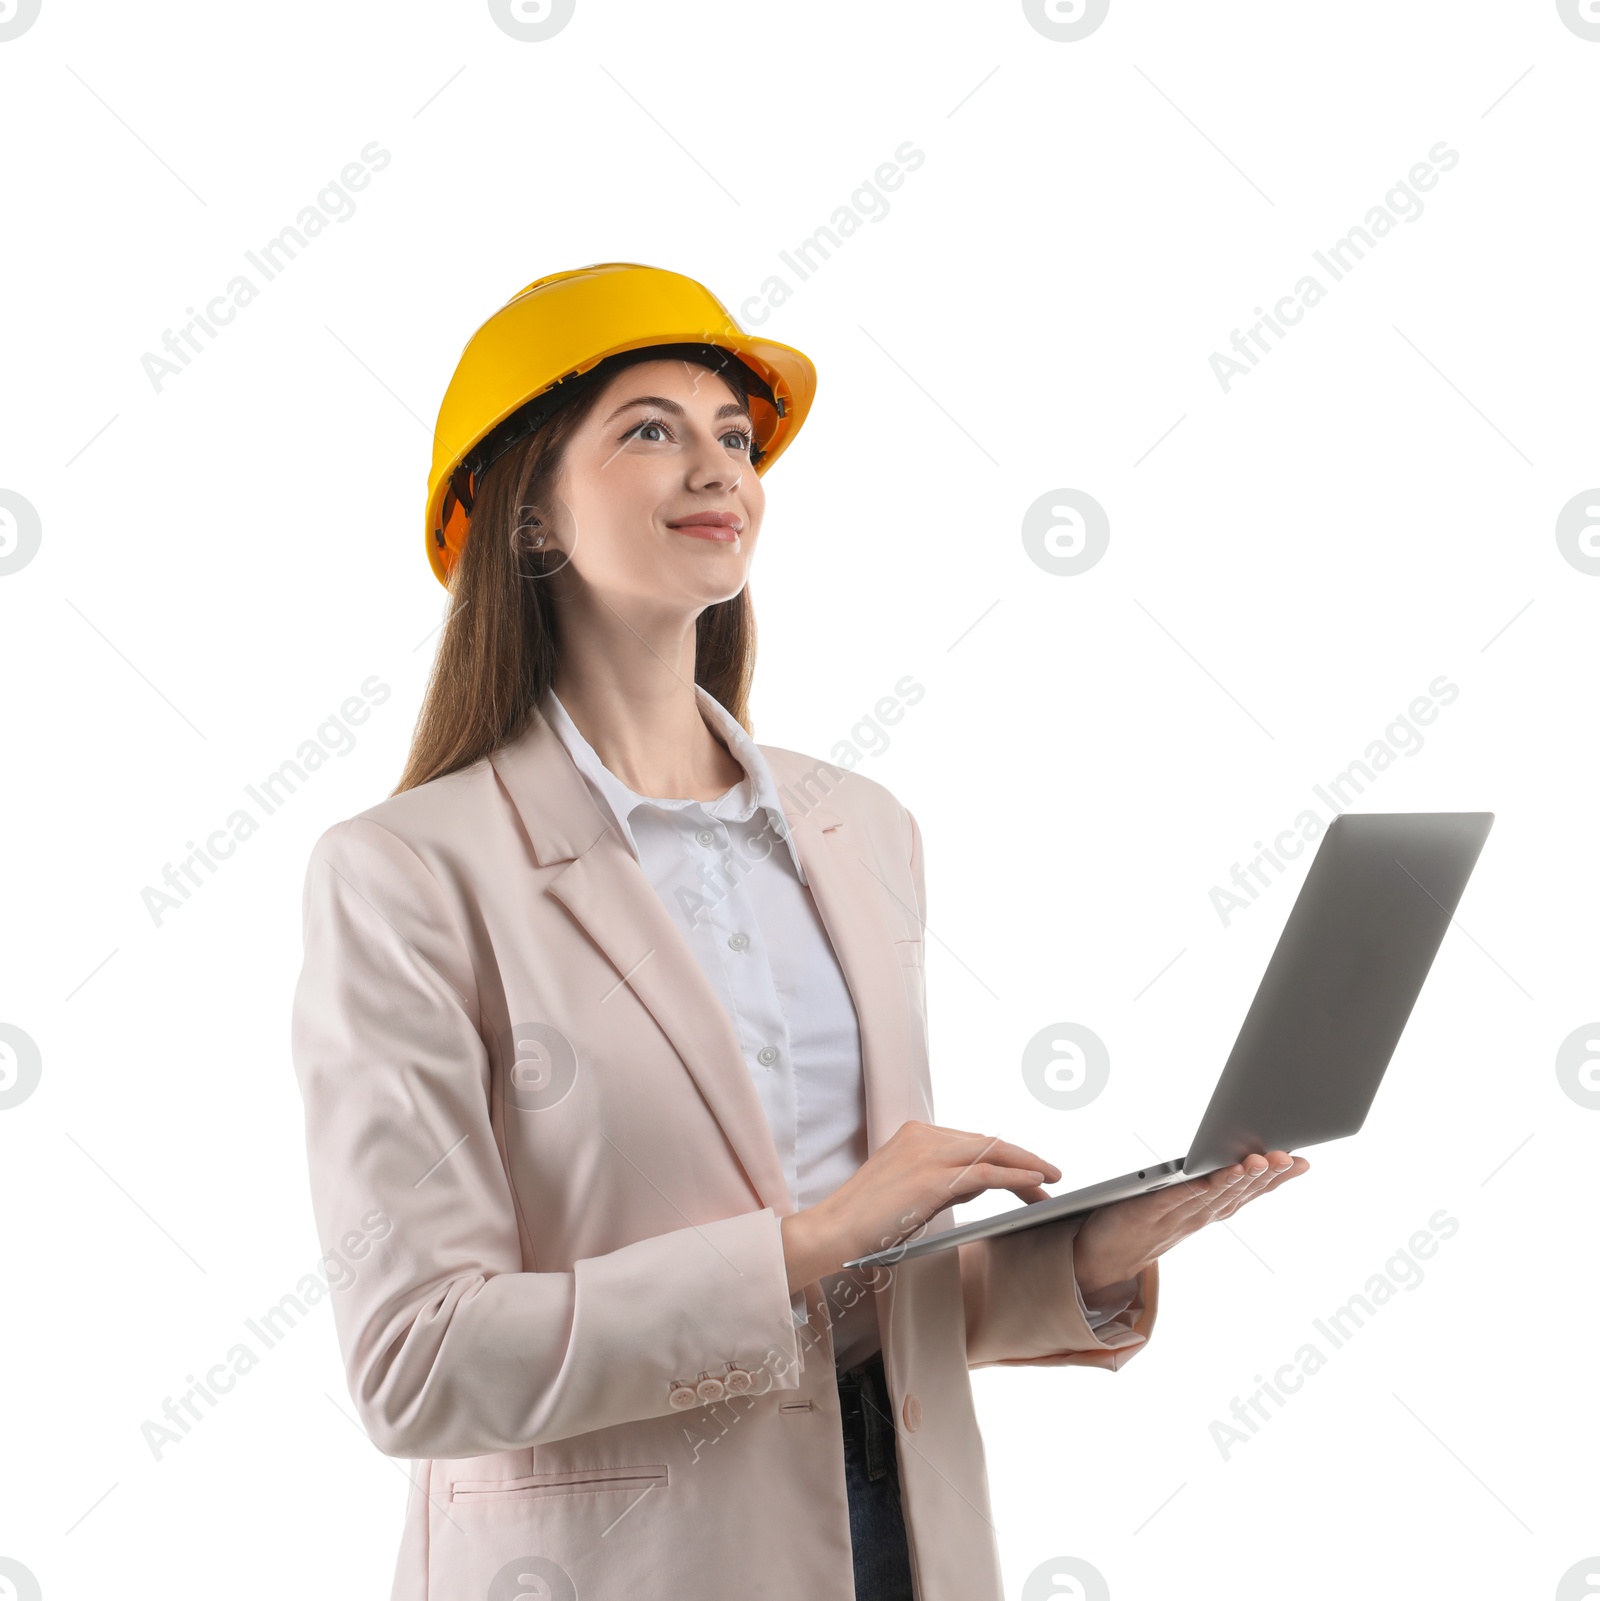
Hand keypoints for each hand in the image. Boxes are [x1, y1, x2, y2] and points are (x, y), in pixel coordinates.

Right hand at [781, 1120, 1059, 1291]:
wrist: (833, 1233)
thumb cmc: (867, 1222)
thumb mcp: (910, 1191)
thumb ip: (943, 1179)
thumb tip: (979, 1181)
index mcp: (915, 1135)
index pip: (974, 1141)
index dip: (1006, 1156)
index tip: (1029, 1171)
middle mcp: (922, 1136)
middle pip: (988, 1143)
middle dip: (1024, 1160)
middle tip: (1051, 1177)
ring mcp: (927, 1154)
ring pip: (993, 1153)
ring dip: (1028, 1166)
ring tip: (1052, 1181)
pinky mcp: (932, 1179)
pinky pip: (987, 1174)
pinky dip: (1016, 1177)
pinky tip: (1035, 1184)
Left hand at [1070, 1150, 1309, 1300]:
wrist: (1098, 1259)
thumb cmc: (1139, 1226)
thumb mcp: (1178, 1204)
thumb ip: (1202, 1185)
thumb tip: (1229, 1158)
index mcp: (1205, 1212)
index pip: (1246, 1193)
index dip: (1275, 1180)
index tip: (1302, 1162)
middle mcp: (1196, 1216)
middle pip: (1237, 1193)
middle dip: (1267, 1175)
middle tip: (1291, 1157)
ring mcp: (1174, 1216)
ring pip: (1214, 1195)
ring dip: (1239, 1178)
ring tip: (1262, 1160)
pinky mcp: (1147, 1211)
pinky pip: (1179, 1197)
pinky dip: (1201, 1185)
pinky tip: (1218, 1172)